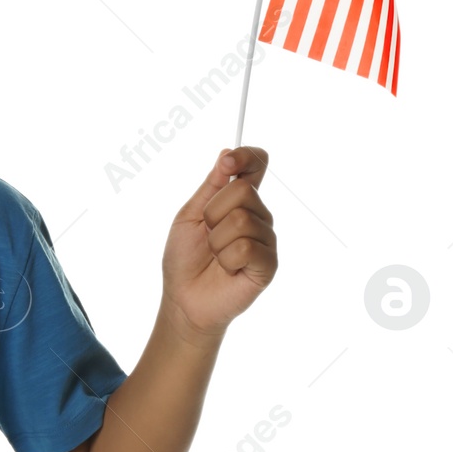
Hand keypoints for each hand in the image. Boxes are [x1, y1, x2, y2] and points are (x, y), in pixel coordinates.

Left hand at [160, 146, 277, 341]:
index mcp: (239, 201)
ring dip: (216, 240)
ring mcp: (266, 240)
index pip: (256, 166)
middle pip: (243, 190)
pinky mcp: (268, 264)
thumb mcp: (190, 215)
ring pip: (242, 219)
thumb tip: (227, 153)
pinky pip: (246, 247)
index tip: (228, 162)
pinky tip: (227, 269)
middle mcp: (258, 216)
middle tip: (207, 234)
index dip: (246, 156)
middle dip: (212, 212)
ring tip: (216, 255)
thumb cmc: (185, 258)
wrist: (184, 298)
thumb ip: (211, 186)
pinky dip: (226, 259)